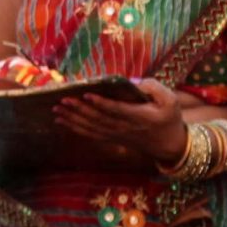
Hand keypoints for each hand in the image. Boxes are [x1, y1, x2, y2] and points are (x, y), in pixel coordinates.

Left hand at [53, 77, 187, 167]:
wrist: (168, 143)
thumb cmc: (168, 117)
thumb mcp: (170, 100)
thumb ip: (154, 88)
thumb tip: (134, 83)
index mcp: (140, 116)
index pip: (118, 110)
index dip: (102, 103)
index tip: (87, 94)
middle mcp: (125, 127)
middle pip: (99, 119)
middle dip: (80, 109)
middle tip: (63, 99)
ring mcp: (116, 134)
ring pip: (91, 127)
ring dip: (73, 118)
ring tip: (56, 109)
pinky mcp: (111, 138)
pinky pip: (90, 134)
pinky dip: (74, 127)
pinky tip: (61, 121)